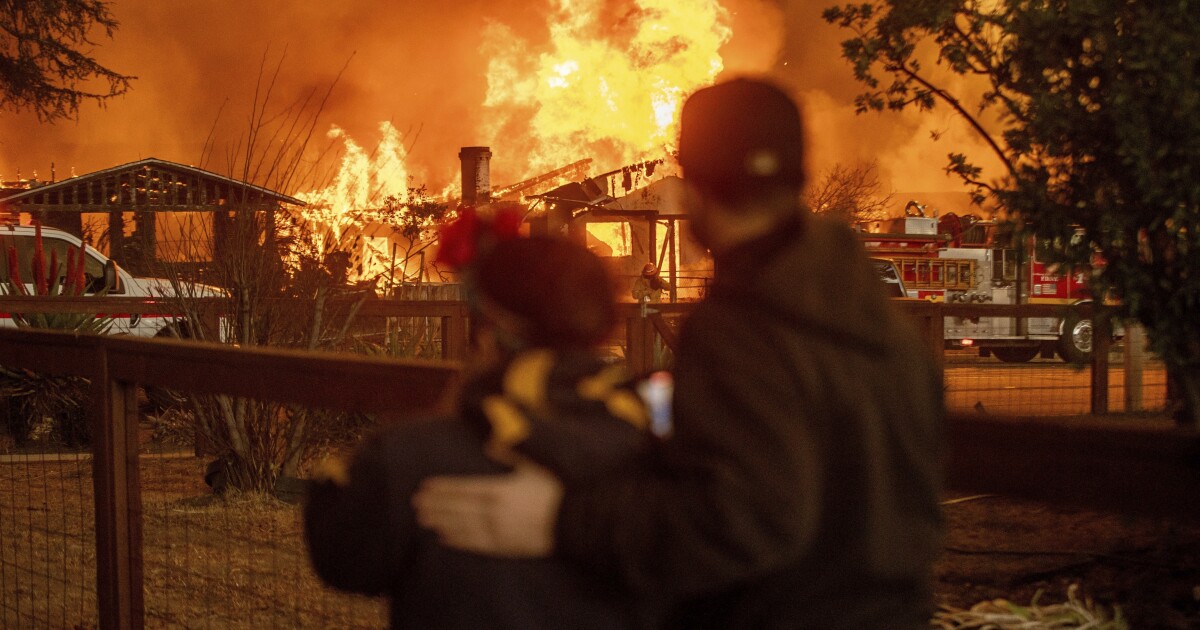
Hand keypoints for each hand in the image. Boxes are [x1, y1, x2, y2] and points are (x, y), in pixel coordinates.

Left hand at [412, 461, 563, 557]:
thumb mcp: (536, 465)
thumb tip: (491, 443)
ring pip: (462, 527)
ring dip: (441, 522)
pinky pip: (477, 544)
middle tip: (416, 504)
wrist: (577, 521)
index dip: (443, 488)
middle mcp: (494, 513)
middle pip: (457, 508)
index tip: (425, 487)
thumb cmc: (558, 489)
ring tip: (423, 520)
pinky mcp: (507, 547)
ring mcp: (499, 532)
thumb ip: (511, 454)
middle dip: (436, 505)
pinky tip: (445, 539)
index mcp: (500, 490)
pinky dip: (459, 541)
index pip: (463, 489)